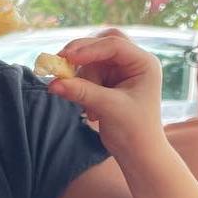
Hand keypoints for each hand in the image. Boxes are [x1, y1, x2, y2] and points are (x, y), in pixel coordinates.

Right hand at [47, 29, 165, 159]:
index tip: (66, 57)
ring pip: (92, 59)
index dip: (89, 48)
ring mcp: (121, 70)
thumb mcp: (109, 108)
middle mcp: (134, 61)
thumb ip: (82, 92)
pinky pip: (88, 73)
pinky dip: (83, 87)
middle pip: (102, 43)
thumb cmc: (134, 131)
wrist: (138, 154)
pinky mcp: (109, 80)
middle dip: (82, 55)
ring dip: (83, 79)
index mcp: (144, 63)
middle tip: (61, 63)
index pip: (115, 44)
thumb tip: (53, 83)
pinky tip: (92, 112)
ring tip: (89, 108)